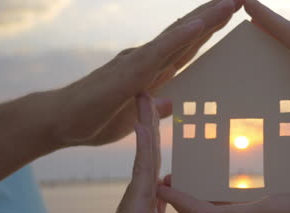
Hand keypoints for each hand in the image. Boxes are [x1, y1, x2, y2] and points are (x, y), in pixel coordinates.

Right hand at [52, 0, 243, 146]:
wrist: (60, 123)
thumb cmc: (94, 119)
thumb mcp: (135, 116)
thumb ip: (153, 105)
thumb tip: (171, 102)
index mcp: (151, 70)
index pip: (186, 47)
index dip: (209, 30)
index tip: (230, 15)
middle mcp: (147, 60)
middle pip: (187, 35)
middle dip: (214, 16)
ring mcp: (137, 63)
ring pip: (178, 37)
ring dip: (205, 19)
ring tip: (230, 1)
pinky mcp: (128, 74)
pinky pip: (159, 53)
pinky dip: (180, 38)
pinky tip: (199, 24)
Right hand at [60, 93, 163, 212]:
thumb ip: (161, 200)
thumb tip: (167, 184)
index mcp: (148, 188)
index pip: (152, 154)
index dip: (151, 131)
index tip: (150, 111)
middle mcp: (142, 184)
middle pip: (148, 145)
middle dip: (146, 118)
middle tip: (145, 93)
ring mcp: (139, 188)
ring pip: (146, 148)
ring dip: (145, 121)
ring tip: (143, 96)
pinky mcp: (138, 195)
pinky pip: (144, 164)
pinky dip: (144, 142)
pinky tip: (143, 124)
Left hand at [157, 180, 289, 212]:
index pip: (194, 211)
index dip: (175, 196)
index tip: (158, 180)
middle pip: (198, 209)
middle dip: (180, 193)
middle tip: (168, 173)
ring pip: (210, 205)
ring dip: (196, 190)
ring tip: (185, 173)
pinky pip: (226, 202)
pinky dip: (214, 190)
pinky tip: (214, 179)